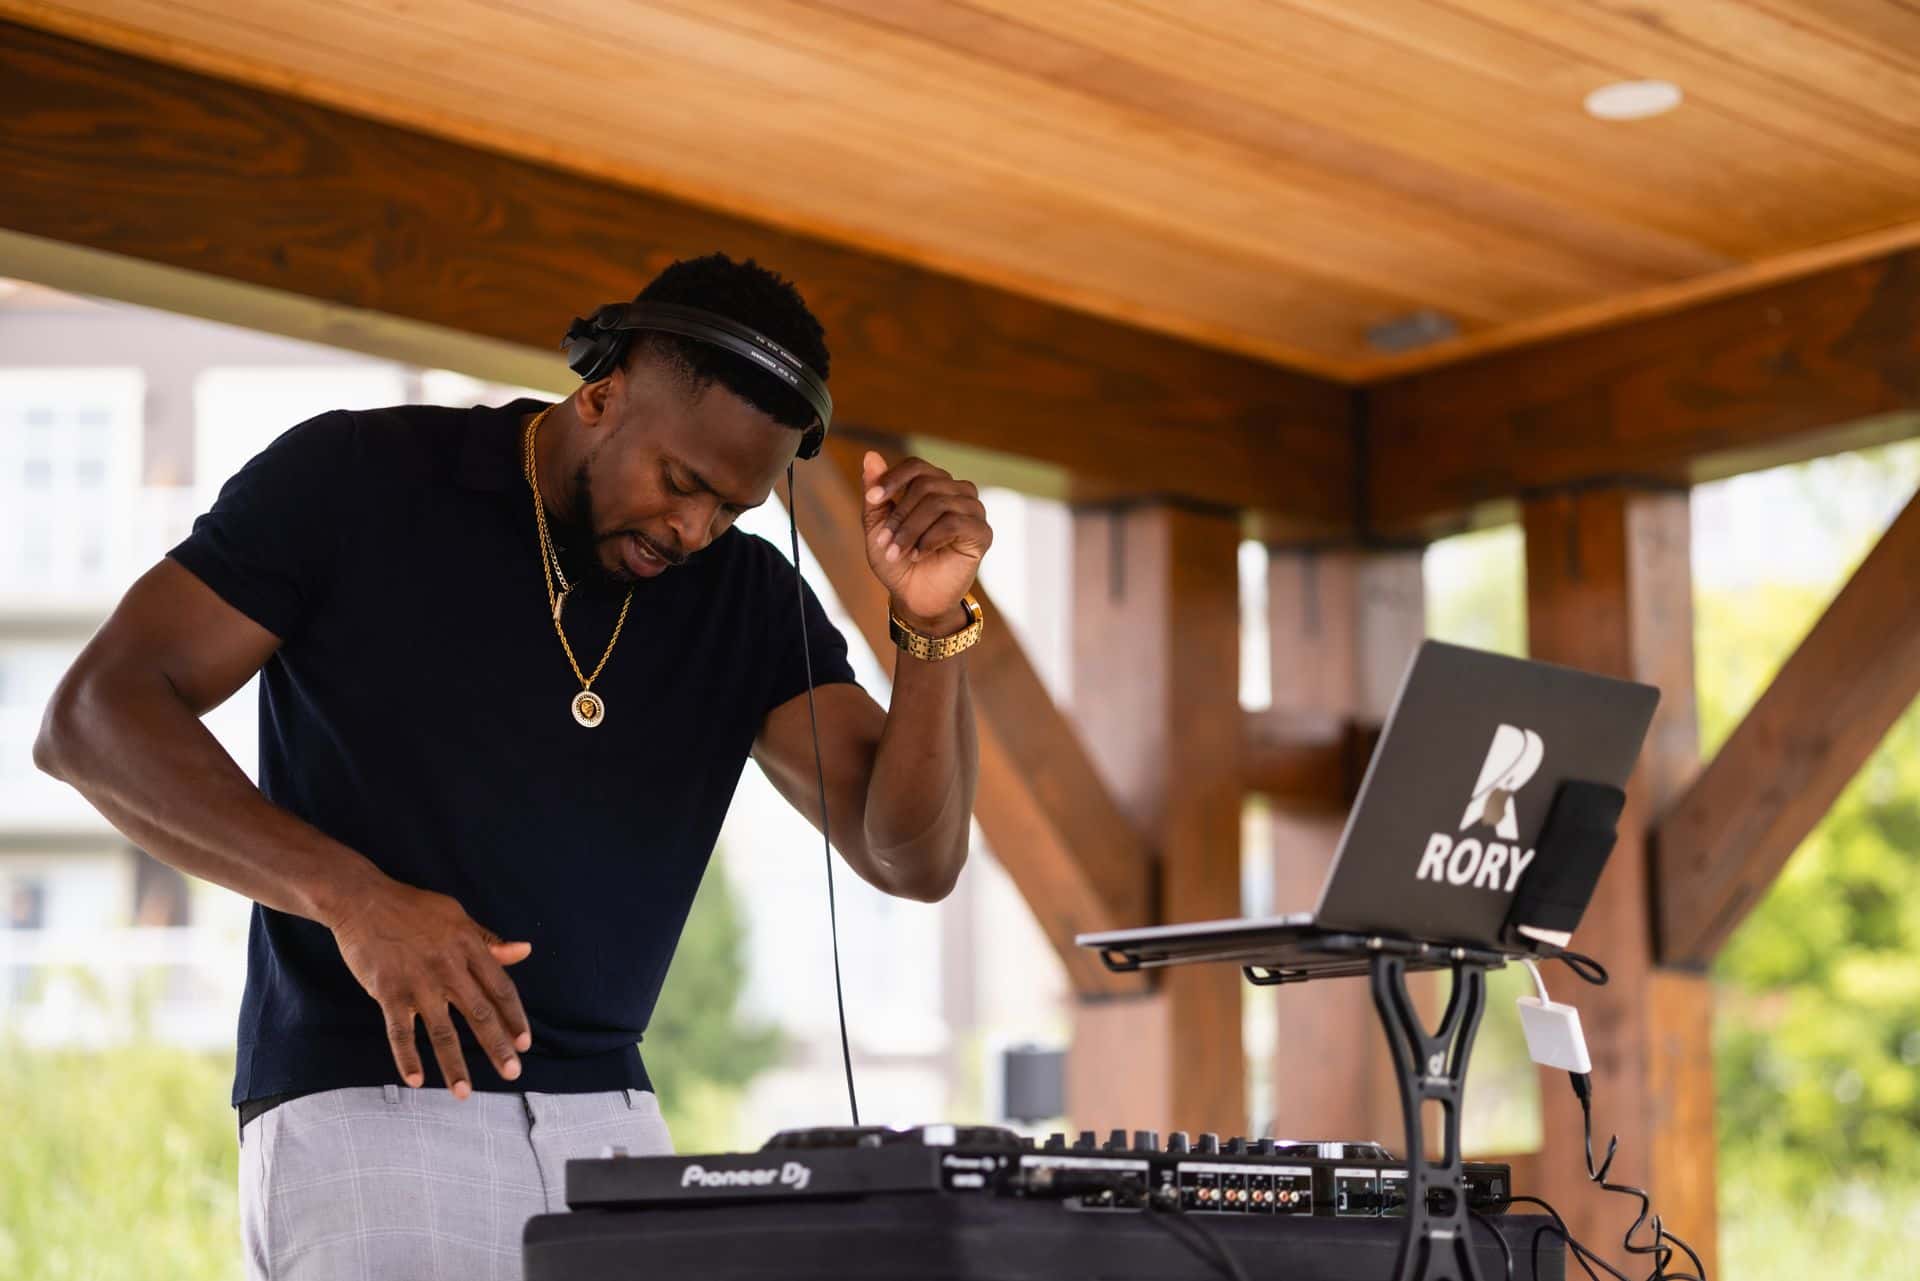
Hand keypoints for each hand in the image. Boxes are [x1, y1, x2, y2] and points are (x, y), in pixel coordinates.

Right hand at [330, 879, 533, 1096]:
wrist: (364, 901)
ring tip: (465, 1093)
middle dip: (497, 1047)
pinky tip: (416, 1080)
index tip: (525, 1043)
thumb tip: (524, 951)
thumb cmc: (414, 909)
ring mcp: (418, 982)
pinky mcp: (388, 992)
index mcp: (469, 947)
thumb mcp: (457, 917)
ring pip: (442, 1031)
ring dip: (455, 1064)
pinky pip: (400, 1031)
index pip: (500, 989)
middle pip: (479, 1014)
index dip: (515, 1018)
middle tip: (512, 1073)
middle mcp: (449, 967)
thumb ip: (488, 941)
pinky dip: (407, 1057)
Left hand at [862, 451, 992, 631]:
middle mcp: (957, 492)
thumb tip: (870, 455)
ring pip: (938, 503)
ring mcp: (973, 511)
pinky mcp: (982, 533)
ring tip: (898, 552)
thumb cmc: (898, 560)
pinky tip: (919, 554)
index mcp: (935, 485)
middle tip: (885, 541)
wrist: (914, 597)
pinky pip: (955, 522)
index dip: (893, 479)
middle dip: (900, 515)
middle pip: (925, 485)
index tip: (873, 498)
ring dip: (911, 530)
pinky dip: (930, 539)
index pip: (916, 467)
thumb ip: (876, 492)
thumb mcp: (878, 525)